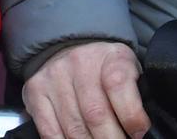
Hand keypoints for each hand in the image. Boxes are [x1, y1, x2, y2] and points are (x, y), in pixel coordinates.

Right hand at [23, 42, 148, 138]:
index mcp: (110, 57)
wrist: (70, 46)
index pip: (118, 85)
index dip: (132, 117)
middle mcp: (78, 64)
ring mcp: (53, 79)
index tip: (138, 133)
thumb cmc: (106, 67)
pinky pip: (49, 130)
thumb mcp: (130, 69)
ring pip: (73, 128)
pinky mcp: (35, 92)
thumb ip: (137, 95)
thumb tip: (141, 131)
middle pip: (95, 114)